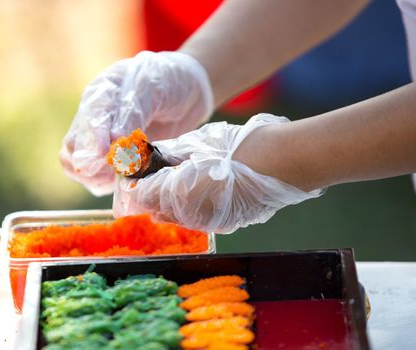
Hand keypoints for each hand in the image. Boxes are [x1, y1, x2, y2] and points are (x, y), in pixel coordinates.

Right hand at [60, 51, 213, 195]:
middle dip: (90, 161)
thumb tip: (113, 139)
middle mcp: (93, 116)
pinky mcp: (108, 156)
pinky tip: (118, 181)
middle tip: (113, 170)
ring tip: (116, 176)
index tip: (104, 154)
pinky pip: (92, 176)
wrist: (184, 90)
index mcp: (102, 92)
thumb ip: (133, 112)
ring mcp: (98, 137)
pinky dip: (100, 183)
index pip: (90, 117)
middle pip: (74, 144)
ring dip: (91, 175)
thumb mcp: (153, 88)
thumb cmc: (168, 81)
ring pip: (76, 162)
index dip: (95, 137)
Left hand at [113, 114, 323, 232]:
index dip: (136, 184)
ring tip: (170, 183)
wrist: (282, 162)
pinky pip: (196, 219)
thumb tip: (150, 155)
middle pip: (156, 210)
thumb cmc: (240, 146)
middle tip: (148, 178)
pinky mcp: (224, 225)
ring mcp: (208, 222)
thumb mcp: (199, 143)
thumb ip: (170, 153)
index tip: (133, 175)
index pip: (144, 194)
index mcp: (179, 191)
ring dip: (168, 203)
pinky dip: (188, 208)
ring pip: (176, 217)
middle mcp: (190, 214)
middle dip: (150, 195)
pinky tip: (195, 192)